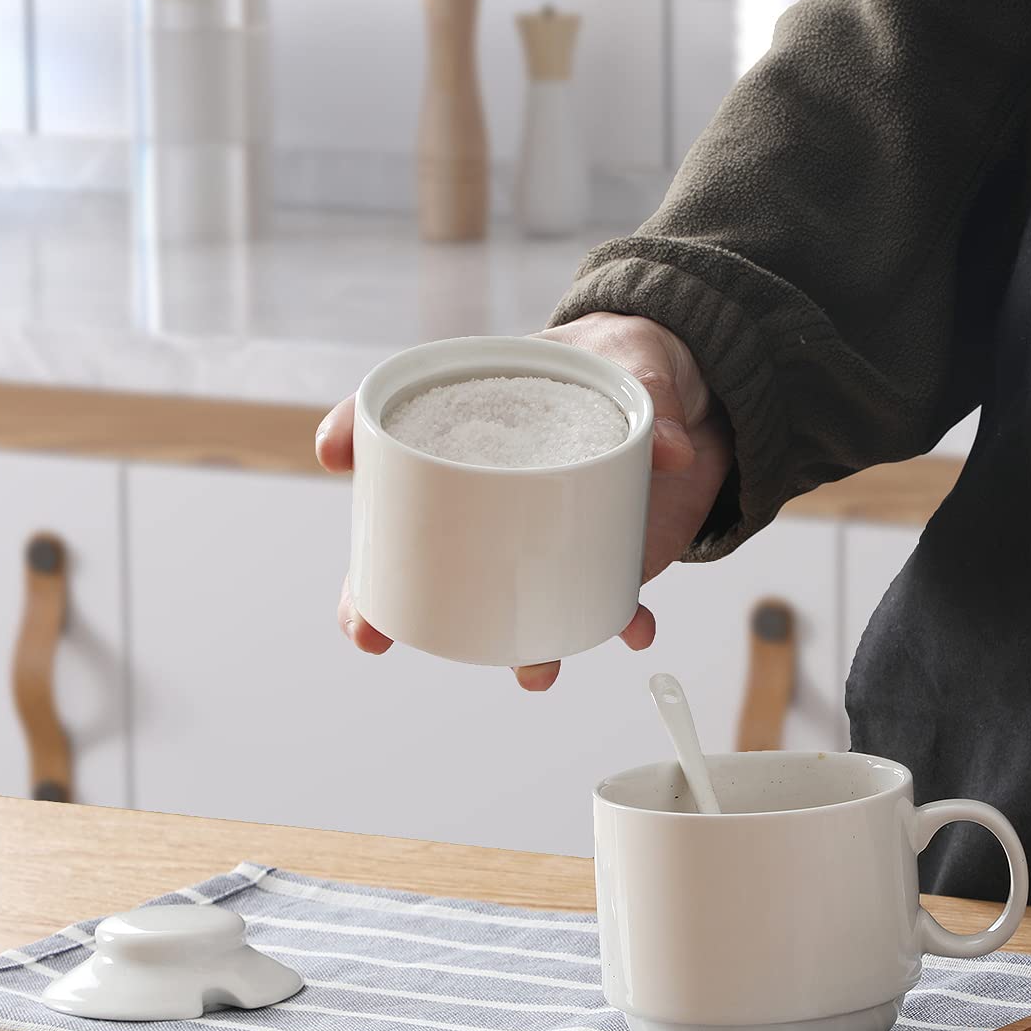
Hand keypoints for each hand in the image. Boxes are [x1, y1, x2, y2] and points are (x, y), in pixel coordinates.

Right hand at [315, 312, 732, 690]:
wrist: (692, 396)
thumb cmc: (632, 360)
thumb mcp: (636, 359)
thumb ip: (648, 392)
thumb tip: (668, 448)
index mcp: (480, 418)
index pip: (397, 424)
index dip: (356, 437)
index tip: (337, 460)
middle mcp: (497, 486)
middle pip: (418, 544)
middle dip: (382, 600)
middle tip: (369, 633)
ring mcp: (542, 530)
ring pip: (498, 601)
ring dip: (511, 647)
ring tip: (533, 670)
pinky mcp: (597, 554)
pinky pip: (599, 603)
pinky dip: (619, 623)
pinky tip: (635, 631)